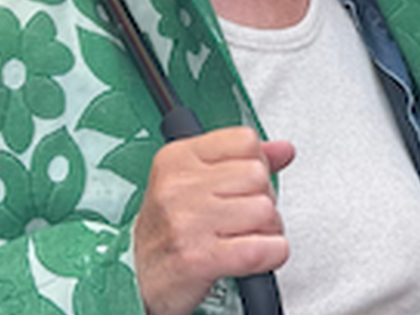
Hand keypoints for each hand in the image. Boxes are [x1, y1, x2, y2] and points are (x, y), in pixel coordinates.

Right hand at [133, 126, 294, 314]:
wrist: (135, 279)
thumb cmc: (167, 231)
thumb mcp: (194, 183)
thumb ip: (241, 161)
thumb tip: (284, 149)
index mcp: (177, 159)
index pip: (245, 141)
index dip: (254, 165)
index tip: (239, 186)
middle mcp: (178, 186)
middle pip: (258, 176)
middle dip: (261, 201)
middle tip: (241, 219)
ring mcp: (187, 221)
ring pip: (266, 211)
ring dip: (267, 231)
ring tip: (243, 238)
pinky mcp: (199, 258)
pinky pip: (264, 248)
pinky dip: (270, 255)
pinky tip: (253, 256)